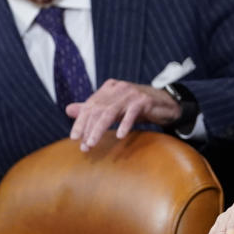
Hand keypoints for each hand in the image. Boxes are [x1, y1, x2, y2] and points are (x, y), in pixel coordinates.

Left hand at [66, 79, 181, 149]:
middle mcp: (118, 88)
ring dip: (99, 129)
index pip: (90, 105)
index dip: (80, 122)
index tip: (74, 138)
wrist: (164, 104)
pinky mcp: (145, 100)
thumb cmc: (137, 107)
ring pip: (110, 111)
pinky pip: (131, 113)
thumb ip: (92, 109)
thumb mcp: (113, 108)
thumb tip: (68, 109)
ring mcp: (132, 93)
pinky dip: (125, 124)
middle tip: (84, 146)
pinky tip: (120, 136)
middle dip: (88, 128)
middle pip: (98, 109)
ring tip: (92, 143)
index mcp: (109, 88)